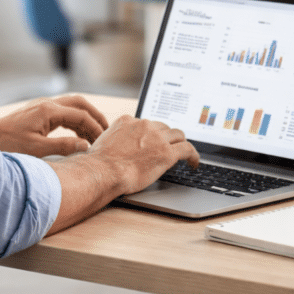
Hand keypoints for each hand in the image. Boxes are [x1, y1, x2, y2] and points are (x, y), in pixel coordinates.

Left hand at [0, 95, 108, 157]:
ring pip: (72, 105)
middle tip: (107, 131)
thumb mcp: (37, 149)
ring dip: (85, 118)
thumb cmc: (8, 144)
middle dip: (95, 116)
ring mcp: (42, 106)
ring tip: (95, 135)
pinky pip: (63, 111)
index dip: (95, 128)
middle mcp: (47, 104)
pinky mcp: (38, 112)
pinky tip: (78, 135)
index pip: (81, 115)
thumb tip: (85, 145)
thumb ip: (63, 147)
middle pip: (80, 103)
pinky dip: (75, 121)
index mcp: (49, 111)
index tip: (104, 141)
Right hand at [45, 115, 197, 233]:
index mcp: (127, 121)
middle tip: (170, 148)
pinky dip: (194, 155)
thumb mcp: (103, 144)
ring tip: (185, 154)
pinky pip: (187, 149)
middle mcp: (143, 125)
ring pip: (178, 135)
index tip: (156, 140)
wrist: (103, 171)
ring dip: (181, 143)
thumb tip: (113, 151)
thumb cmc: (98, 164)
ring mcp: (156, 138)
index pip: (147, 123)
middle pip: (164, 127)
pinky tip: (194, 163)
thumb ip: (113, 142)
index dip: (153, 133)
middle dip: (167, 137)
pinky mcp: (166, 153)